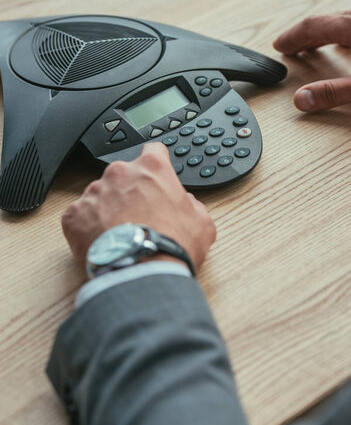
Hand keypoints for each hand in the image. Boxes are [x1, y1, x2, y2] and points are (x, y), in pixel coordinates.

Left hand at [61, 143, 215, 271]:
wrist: (142, 273)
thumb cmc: (172, 246)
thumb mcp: (202, 223)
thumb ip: (192, 204)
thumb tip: (186, 204)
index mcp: (152, 169)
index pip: (153, 151)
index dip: (155, 164)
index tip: (154, 175)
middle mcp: (120, 174)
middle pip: (123, 175)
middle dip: (129, 192)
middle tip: (139, 217)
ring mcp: (94, 192)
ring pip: (100, 195)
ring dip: (108, 210)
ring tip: (120, 235)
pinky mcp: (74, 215)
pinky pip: (80, 217)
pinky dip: (88, 228)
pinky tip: (103, 243)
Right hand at [273, 3, 350, 111]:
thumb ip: (334, 94)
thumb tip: (302, 100)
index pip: (313, 27)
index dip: (293, 37)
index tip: (280, 45)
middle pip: (327, 20)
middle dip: (306, 34)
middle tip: (292, 46)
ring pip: (345, 19)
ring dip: (326, 31)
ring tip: (318, 42)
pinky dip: (346, 32)